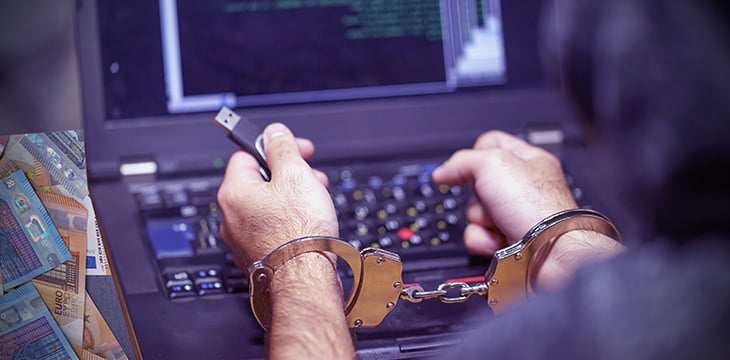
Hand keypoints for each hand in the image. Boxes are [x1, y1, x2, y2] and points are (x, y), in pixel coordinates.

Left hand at [218, 123, 354, 357]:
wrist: (305, 278)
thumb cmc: (299, 231)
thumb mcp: (296, 175)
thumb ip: (282, 148)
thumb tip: (274, 132)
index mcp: (233, 192)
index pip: (247, 155)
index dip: (275, 148)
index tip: (296, 149)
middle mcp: (231, 217)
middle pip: (258, 181)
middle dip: (289, 174)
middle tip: (312, 176)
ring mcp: (242, 239)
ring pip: (266, 206)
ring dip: (291, 197)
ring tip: (315, 200)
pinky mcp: (258, 256)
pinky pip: (270, 228)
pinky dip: (288, 221)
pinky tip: (307, 223)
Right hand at [433, 130, 577, 254]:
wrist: (549, 252)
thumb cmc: (538, 206)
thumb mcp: (492, 164)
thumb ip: (462, 161)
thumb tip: (443, 172)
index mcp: (529, 160)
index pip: (491, 144)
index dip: (474, 154)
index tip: (463, 166)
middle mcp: (523, 188)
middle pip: (477, 183)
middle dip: (478, 194)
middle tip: (491, 197)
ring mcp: (515, 215)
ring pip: (475, 212)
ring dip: (480, 220)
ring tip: (498, 223)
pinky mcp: (507, 240)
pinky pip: (478, 235)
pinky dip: (482, 239)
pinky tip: (496, 240)